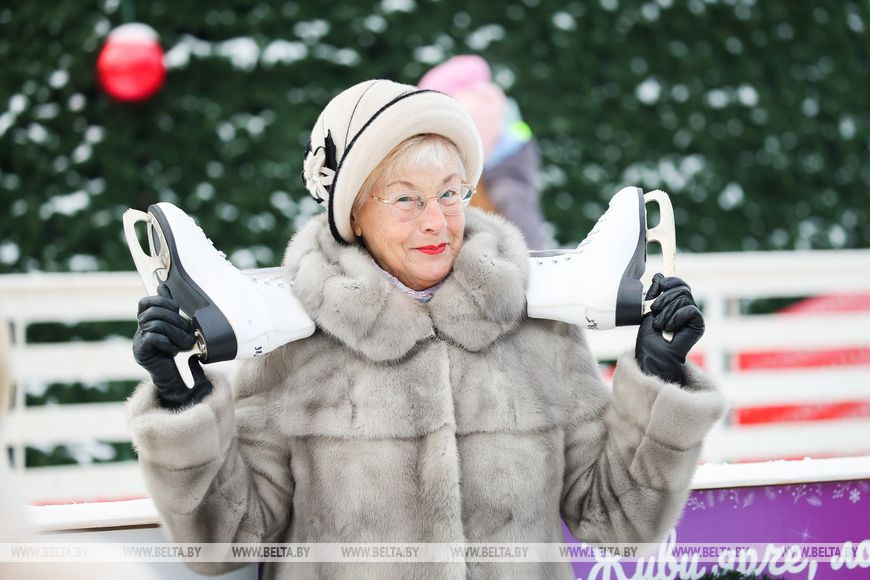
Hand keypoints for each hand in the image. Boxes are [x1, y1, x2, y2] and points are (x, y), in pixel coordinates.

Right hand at [133, 284, 212, 408]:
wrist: (179, 380)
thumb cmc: (181, 353)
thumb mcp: (179, 327)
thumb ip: (170, 309)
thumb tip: (162, 285)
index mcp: (148, 322)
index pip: (145, 302)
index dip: (161, 301)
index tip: (176, 309)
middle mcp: (140, 330)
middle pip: (152, 312)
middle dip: (174, 318)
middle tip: (187, 332)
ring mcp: (138, 342)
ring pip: (154, 324)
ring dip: (175, 332)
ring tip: (185, 344)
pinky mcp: (141, 353)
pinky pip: (152, 338)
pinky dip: (168, 342)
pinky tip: (174, 350)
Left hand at [634, 274, 704, 385]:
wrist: (653, 354)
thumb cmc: (649, 336)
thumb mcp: (648, 309)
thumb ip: (654, 293)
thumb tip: (659, 276)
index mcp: (676, 304)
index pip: (680, 284)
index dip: (671, 280)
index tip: (660, 283)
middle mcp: (687, 308)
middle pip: (683, 288)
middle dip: (665, 297)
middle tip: (654, 310)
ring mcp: (694, 317)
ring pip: (684, 298)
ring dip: (667, 311)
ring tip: (659, 324)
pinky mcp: (699, 324)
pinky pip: (690, 310)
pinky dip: (676, 317)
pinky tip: (669, 328)